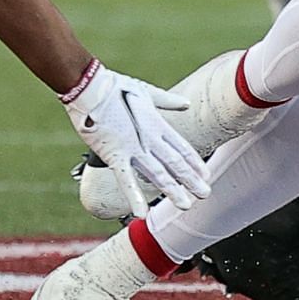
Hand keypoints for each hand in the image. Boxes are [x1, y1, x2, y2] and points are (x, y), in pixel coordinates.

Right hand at [59, 60, 209, 216]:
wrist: (91, 87)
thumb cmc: (115, 86)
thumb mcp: (147, 92)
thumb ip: (168, 101)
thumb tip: (186, 103)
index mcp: (157, 125)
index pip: (182, 147)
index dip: (195, 163)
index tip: (207, 174)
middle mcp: (150, 138)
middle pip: (175, 163)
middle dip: (191, 180)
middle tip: (205, 194)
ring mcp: (134, 148)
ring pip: (158, 173)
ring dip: (172, 190)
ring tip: (186, 205)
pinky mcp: (115, 154)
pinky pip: (126, 180)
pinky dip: (134, 197)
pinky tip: (141, 213)